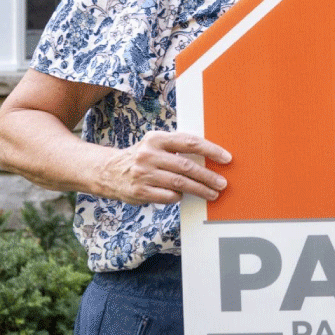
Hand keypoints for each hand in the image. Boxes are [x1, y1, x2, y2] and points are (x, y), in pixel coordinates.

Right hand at [99, 131, 230, 205]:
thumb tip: (210, 156)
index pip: (189, 142)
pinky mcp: (140, 191)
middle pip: (187, 166)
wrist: (108, 171)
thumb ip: (177, 147)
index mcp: (156, 138)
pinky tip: (184, 196)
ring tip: (213, 194)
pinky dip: (179, 197)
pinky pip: (168, 196)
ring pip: (180, 183)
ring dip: (200, 190)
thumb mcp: (155, 145)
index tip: (226, 158)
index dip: (210, 150)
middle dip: (208, 176)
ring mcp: (143, 173)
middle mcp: (149, 154)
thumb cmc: (142, 157)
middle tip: (222, 183)